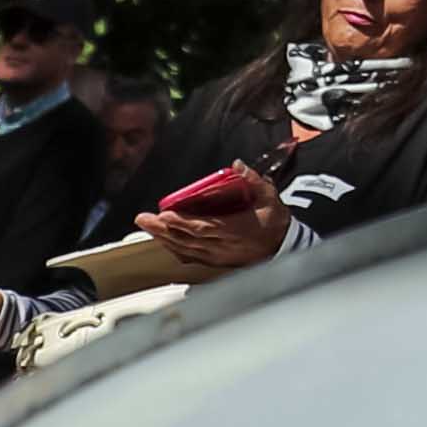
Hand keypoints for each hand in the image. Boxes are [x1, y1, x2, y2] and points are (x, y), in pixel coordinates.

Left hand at [143, 167, 290, 274]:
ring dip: (164, 238)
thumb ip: (253, 180)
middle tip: (143, 219)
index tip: (165, 215)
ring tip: (147, 226)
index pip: (204, 227)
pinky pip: (190, 257)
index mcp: (235, 230)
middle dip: (163, 229)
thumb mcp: (269, 197)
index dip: (182, 223)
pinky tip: (163, 241)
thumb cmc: (275, 222)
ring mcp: (217, 256)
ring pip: (185, 249)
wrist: (283, 247)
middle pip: (187, 239)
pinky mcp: (215, 261)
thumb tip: (237, 164)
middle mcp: (223, 246)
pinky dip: (174, 248)